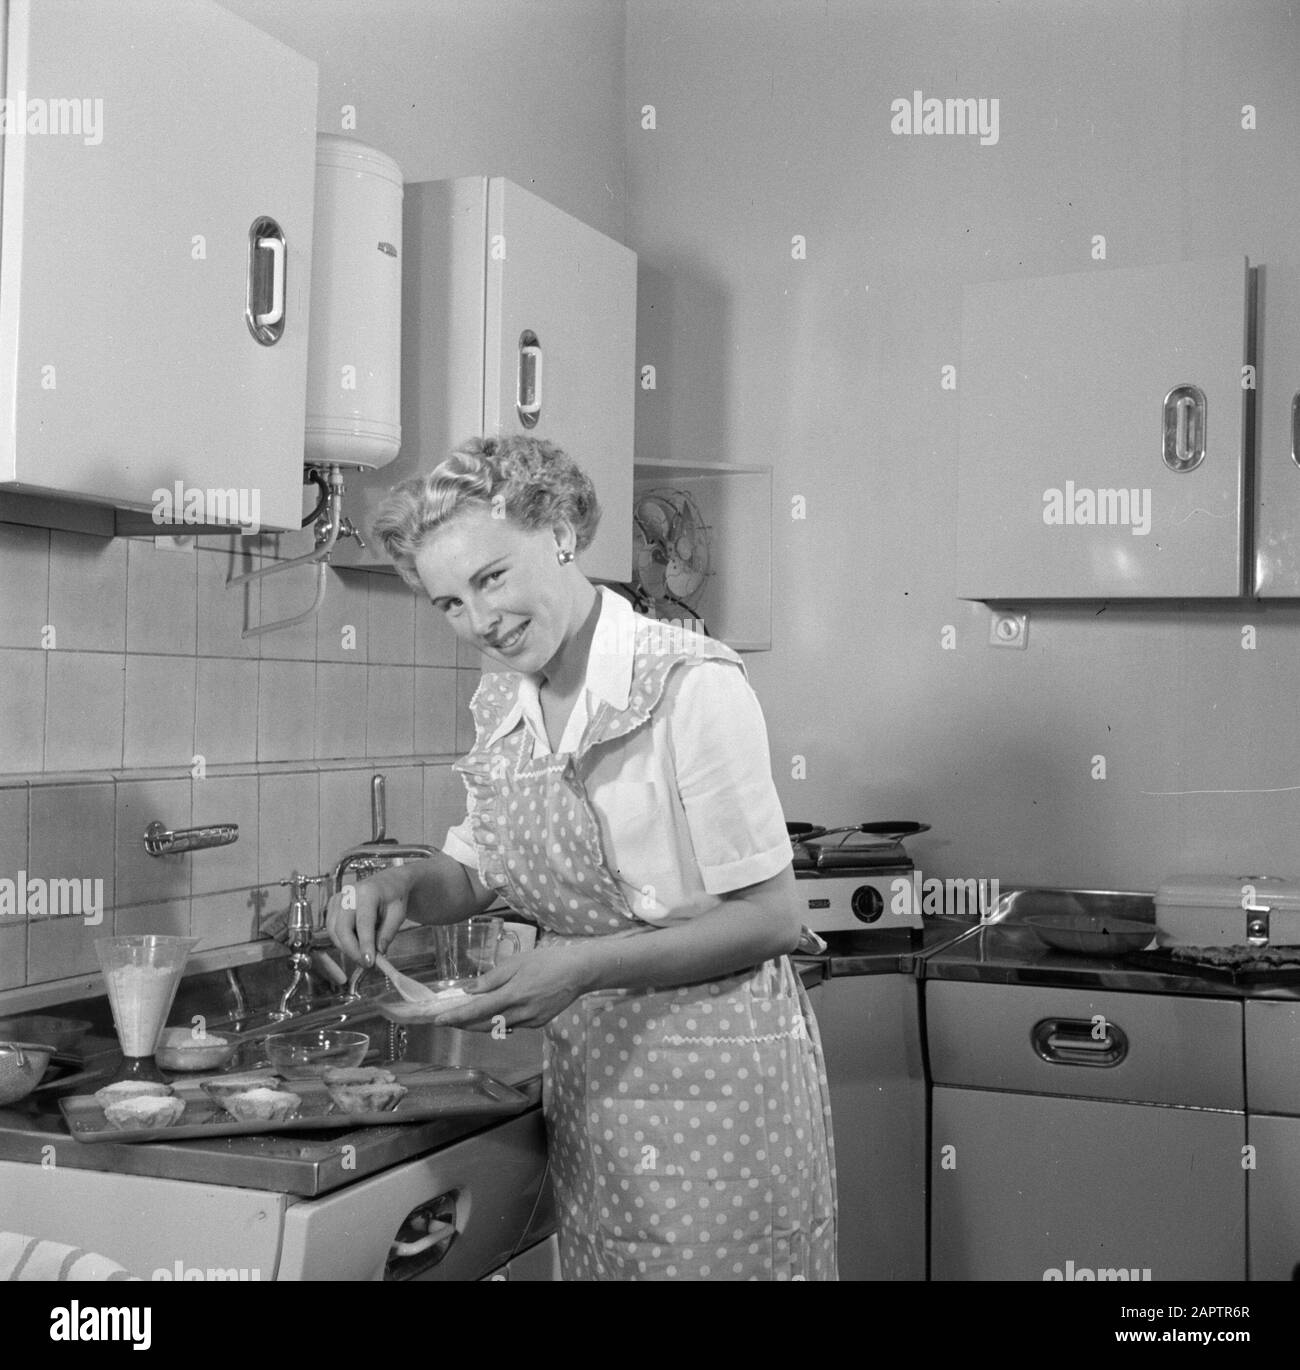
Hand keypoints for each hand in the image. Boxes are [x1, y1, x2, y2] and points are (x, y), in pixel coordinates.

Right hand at [324, 869, 409, 966]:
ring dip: (346, 948)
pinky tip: (355, 945)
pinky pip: (331, 929)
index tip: (369, 962)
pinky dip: (341, 941)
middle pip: (342, 928)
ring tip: (363, 956)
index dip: (365, 944)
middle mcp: (349, 893)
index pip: (363, 922)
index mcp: (368, 892)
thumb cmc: (394, 897)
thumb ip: (388, 934)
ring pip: (333, 931)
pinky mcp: (332, 905)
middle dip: (352, 950)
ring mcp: (338, 898)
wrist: (387, 883)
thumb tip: (378, 953)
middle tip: (366, 964)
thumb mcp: (398, 914)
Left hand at [427, 944, 593, 1031]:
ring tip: (466, 1018)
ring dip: (480, 1024)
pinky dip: (500, 1021)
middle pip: (484, 1024)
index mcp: (513, 994)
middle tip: (447, 1020)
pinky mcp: (539, 1024)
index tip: (438, 1021)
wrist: (579, 971)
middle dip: (464, 1024)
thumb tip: (470, 990)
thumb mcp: (517, 962)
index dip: (457, 1017)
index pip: (478, 1009)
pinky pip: (513, 1025)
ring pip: (498, 1027)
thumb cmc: (547, 961)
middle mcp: (521, 1012)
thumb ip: (492, 978)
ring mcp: (531, 1021)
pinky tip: (497, 1013)